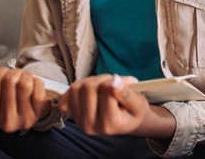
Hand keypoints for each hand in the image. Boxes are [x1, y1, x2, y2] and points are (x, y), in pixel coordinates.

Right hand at [0, 67, 52, 132]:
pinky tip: (34, 84)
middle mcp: (7, 122)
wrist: (28, 113)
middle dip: (13, 72)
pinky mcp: (40, 112)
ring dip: (25, 75)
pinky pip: (38, 86)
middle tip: (15, 74)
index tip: (3, 73)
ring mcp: (24, 118)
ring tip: (24, 78)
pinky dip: (36, 80)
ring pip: (25, 84)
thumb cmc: (5, 102)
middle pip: (10, 81)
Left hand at [58, 74, 174, 137]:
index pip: (107, 90)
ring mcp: (79, 121)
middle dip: (104, 79)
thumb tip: (115, 81)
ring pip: (77, 88)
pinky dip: (77, 88)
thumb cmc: (134, 111)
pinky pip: (66, 96)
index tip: (128, 82)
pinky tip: (91, 92)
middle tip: (115, 83)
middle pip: (88, 87)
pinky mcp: (72, 115)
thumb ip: (127, 94)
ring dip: (91, 81)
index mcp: (109, 124)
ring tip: (104, 86)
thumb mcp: (138, 103)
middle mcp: (91, 125)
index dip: (118, 80)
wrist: (126, 122)